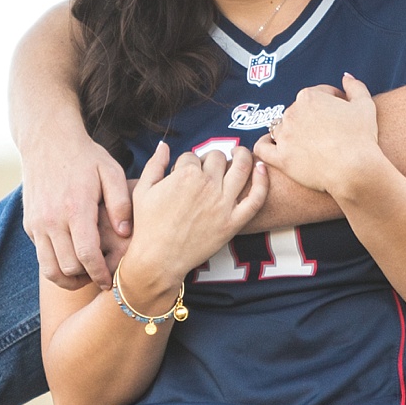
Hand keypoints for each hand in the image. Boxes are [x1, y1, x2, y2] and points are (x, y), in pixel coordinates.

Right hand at [24, 128, 134, 290]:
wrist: (47, 140)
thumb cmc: (85, 157)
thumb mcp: (111, 171)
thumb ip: (121, 203)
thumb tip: (125, 234)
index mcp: (75, 207)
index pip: (87, 254)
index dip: (100, 274)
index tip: (110, 282)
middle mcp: (52, 219)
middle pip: (68, 268)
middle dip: (86, 279)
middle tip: (101, 279)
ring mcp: (37, 223)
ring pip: (49, 268)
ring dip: (67, 279)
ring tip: (84, 276)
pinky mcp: (29, 224)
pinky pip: (41, 255)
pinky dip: (55, 262)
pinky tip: (72, 256)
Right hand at [124, 138, 270, 300]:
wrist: (158, 259)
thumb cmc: (148, 226)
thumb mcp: (143, 190)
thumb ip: (155, 164)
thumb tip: (164, 145)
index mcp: (185, 175)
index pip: (192, 156)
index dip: (187, 163)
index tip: (184, 173)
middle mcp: (207, 185)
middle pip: (217, 157)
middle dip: (211, 158)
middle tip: (207, 168)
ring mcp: (223, 203)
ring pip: (241, 167)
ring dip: (243, 155)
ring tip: (240, 154)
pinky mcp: (234, 222)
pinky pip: (256, 198)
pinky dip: (262, 180)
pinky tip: (261, 168)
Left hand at [265, 75, 384, 207]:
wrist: (354, 169)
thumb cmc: (361, 137)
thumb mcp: (365, 105)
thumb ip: (355, 86)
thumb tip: (346, 77)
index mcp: (309, 97)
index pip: (319, 94)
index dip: (333, 102)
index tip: (341, 114)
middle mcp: (292, 113)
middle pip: (299, 110)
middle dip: (312, 118)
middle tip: (328, 132)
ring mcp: (284, 136)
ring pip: (281, 128)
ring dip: (291, 131)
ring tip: (307, 143)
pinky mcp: (280, 158)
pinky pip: (263, 148)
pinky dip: (265, 144)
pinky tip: (272, 144)